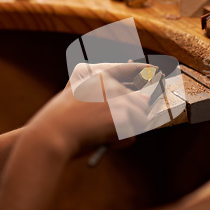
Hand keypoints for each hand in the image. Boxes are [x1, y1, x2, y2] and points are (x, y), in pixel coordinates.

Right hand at [25, 62, 152, 157]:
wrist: (51, 135)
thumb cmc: (59, 122)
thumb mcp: (75, 99)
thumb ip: (99, 96)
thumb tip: (133, 101)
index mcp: (97, 75)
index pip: (127, 69)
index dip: (144, 71)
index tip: (158, 72)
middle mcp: (110, 82)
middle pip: (140, 98)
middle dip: (135, 114)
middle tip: (122, 125)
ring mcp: (117, 97)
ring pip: (140, 116)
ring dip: (128, 128)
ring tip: (105, 134)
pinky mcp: (122, 114)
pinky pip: (134, 132)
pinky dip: (122, 141)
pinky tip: (105, 140)